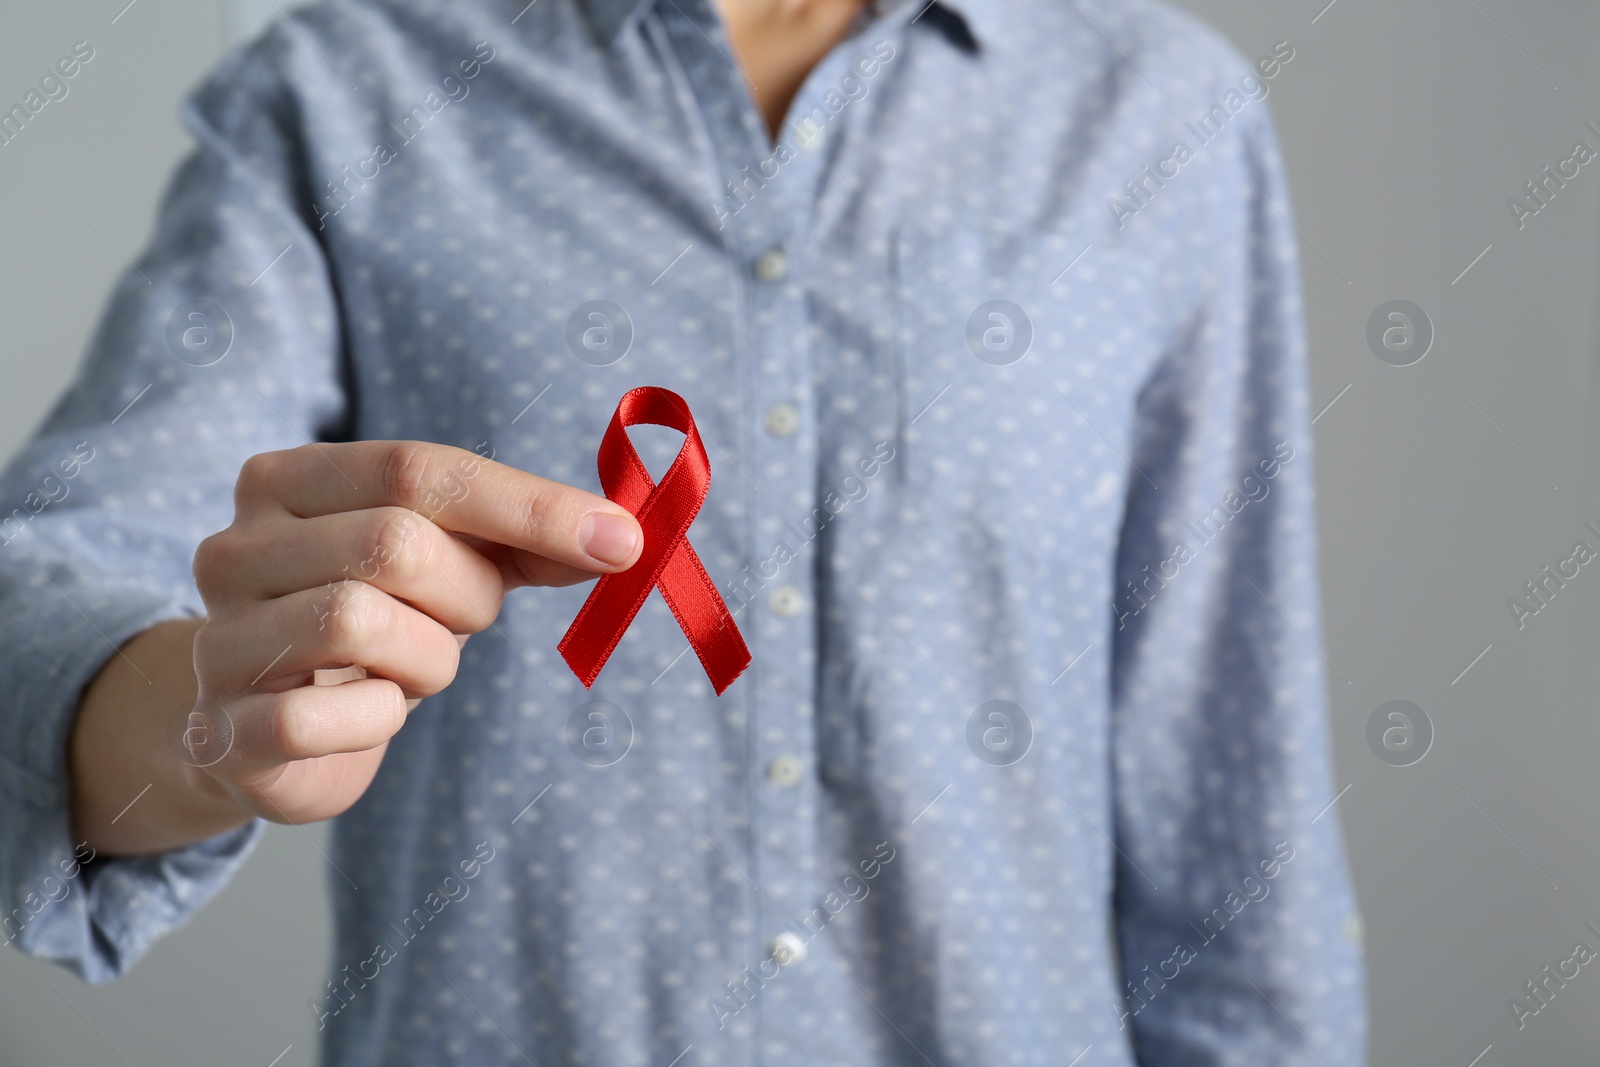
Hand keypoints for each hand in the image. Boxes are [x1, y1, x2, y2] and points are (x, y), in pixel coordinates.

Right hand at [184, 440, 640, 824]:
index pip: (418, 467)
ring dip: (427, 658)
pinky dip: (379, 720)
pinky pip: (328, 717)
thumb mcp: (447, 562)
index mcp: (286, 480)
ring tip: (411, 667)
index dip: (529, 505)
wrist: (257, 729)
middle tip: (462, 620)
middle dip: (468, 594)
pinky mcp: (220, 729)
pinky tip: (371, 714)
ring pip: (360, 622)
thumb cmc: (370, 626)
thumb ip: (523, 540)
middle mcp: (234, 547)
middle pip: (397, 543)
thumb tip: (619, 538)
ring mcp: (217, 638)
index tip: (622, 540)